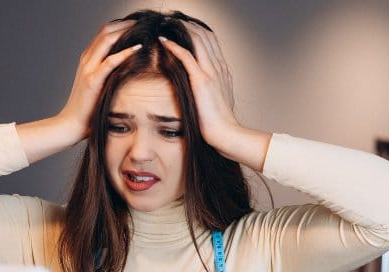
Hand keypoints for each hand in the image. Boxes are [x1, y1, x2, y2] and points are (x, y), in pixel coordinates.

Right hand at [57, 21, 140, 141]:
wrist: (71, 124)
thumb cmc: (87, 110)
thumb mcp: (99, 87)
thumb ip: (109, 76)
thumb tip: (129, 71)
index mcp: (87, 59)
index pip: (104, 33)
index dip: (120, 25)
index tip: (137, 26)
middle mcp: (86, 60)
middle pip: (105, 31)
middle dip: (125, 24)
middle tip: (143, 24)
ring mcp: (88, 69)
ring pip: (106, 40)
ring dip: (126, 32)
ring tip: (143, 31)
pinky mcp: (92, 80)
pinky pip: (110, 62)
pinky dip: (124, 52)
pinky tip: (137, 48)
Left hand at [160, 27, 268, 170]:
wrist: (226, 133)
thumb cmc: (219, 123)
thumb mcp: (218, 101)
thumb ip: (211, 90)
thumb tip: (202, 88)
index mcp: (223, 70)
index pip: (212, 41)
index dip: (198, 31)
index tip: (183, 28)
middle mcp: (218, 67)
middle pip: (206, 35)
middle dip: (188, 25)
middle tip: (172, 21)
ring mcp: (211, 72)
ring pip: (197, 40)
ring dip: (181, 29)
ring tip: (167, 25)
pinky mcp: (201, 80)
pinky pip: (186, 56)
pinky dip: (173, 46)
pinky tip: (163, 41)